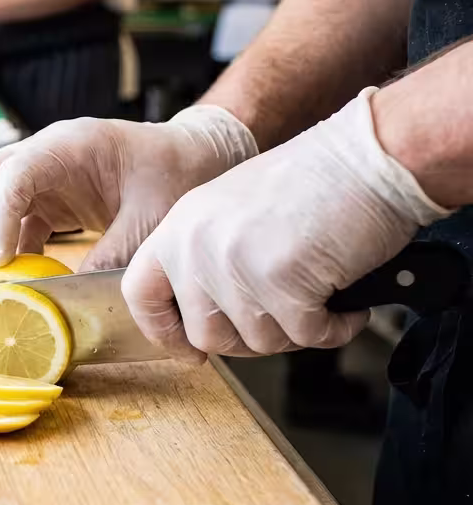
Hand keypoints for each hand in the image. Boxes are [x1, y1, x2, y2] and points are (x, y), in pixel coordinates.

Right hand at [0, 106, 257, 278]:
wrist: (194, 159)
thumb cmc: (177, 175)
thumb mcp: (150, 219)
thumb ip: (112, 255)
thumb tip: (74, 298)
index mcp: (72, 144)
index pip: (15, 172)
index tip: (0, 259)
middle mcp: (48, 152)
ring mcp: (45, 174)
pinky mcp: (50, 197)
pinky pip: (15, 220)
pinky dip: (8, 249)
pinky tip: (14, 280)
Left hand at [122, 87, 449, 361]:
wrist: (367, 156)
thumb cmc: (314, 183)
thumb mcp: (232, 212)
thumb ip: (207, 260)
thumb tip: (201, 324)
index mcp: (179, 227)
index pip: (138, 294)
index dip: (163, 331)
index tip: (189, 348)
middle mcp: (197, 245)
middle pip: (205, 335)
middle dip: (252, 337)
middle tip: (287, 315)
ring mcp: (235, 263)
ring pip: (258, 341)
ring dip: (298, 330)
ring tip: (321, 295)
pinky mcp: (281, 280)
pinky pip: (306, 336)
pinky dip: (335, 327)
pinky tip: (347, 303)